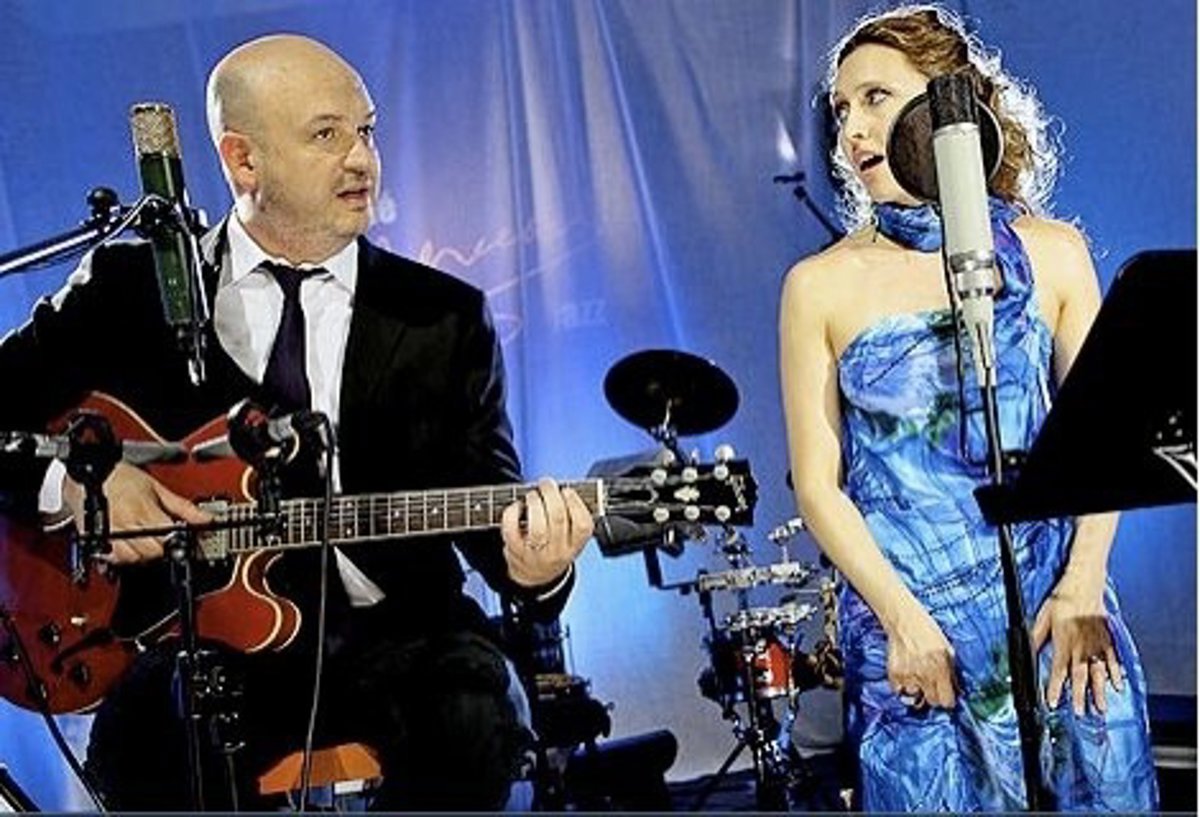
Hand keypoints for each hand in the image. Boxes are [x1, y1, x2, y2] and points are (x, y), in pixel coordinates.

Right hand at [63, 461, 210, 564]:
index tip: (180, 537)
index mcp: (143, 511)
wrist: (90, 472)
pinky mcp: (96, 539)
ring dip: (142, 553)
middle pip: (151, 552)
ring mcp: (109, 534)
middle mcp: (125, 524)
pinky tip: (127, 544)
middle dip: (161, 546)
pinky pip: (112, 558)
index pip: (168, 538)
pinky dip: (122, 555)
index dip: (177, 540)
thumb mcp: (158, 488)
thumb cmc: (122, 477)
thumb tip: (206, 519)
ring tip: (143, 539)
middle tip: (161, 536)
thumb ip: (183, 507)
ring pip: (132, 558)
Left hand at [501, 477, 592, 586]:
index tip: (567, 491)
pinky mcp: (516, 551)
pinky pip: (512, 530)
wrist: (535, 578)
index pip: (583, 525)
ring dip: (534, 503)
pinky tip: (517, 506)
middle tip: (547, 484)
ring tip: (533, 495)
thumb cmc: (554, 551)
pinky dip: (512, 513)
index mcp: (575, 546)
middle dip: (551, 494)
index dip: (575, 503)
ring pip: (537, 526)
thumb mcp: (571, 541)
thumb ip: (572, 518)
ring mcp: (536, 553)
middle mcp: (557, 552)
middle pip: (558, 519)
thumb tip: (561, 489)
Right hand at [884, 602, 956, 708]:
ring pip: (915, 697)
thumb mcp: (947, 649)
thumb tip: (957, 689)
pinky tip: (907, 674)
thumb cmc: (927, 631)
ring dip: (917, 690)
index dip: (948, 700)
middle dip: (934, 696)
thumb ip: (952, 672)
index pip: (946, 701)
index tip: (947, 696)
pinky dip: (902, 686)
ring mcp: (907, 675)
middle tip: (932, 686)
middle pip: (932, 702)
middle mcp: (924, 675)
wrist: (904, 620)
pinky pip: (899, 690)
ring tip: (917, 677)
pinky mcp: (893, 673)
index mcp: (940, 668)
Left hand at [1032, 574, 1123, 715]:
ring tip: (1100, 707)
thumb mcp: (1041, 617)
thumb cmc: (1061, 600)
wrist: (1083, 585)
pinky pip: (1113, 659)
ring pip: (1098, 672)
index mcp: (1063, 642)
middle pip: (1080, 676)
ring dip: (1099, 691)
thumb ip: (1035, 637)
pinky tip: (1117, 685)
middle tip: (1080, 713)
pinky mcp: (1106, 639)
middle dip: (1079, 696)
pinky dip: (1116, 672)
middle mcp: (1080, 647)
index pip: (1057, 671)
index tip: (1052, 703)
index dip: (1054, 688)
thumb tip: (1025, 650)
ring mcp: (1096, 644)